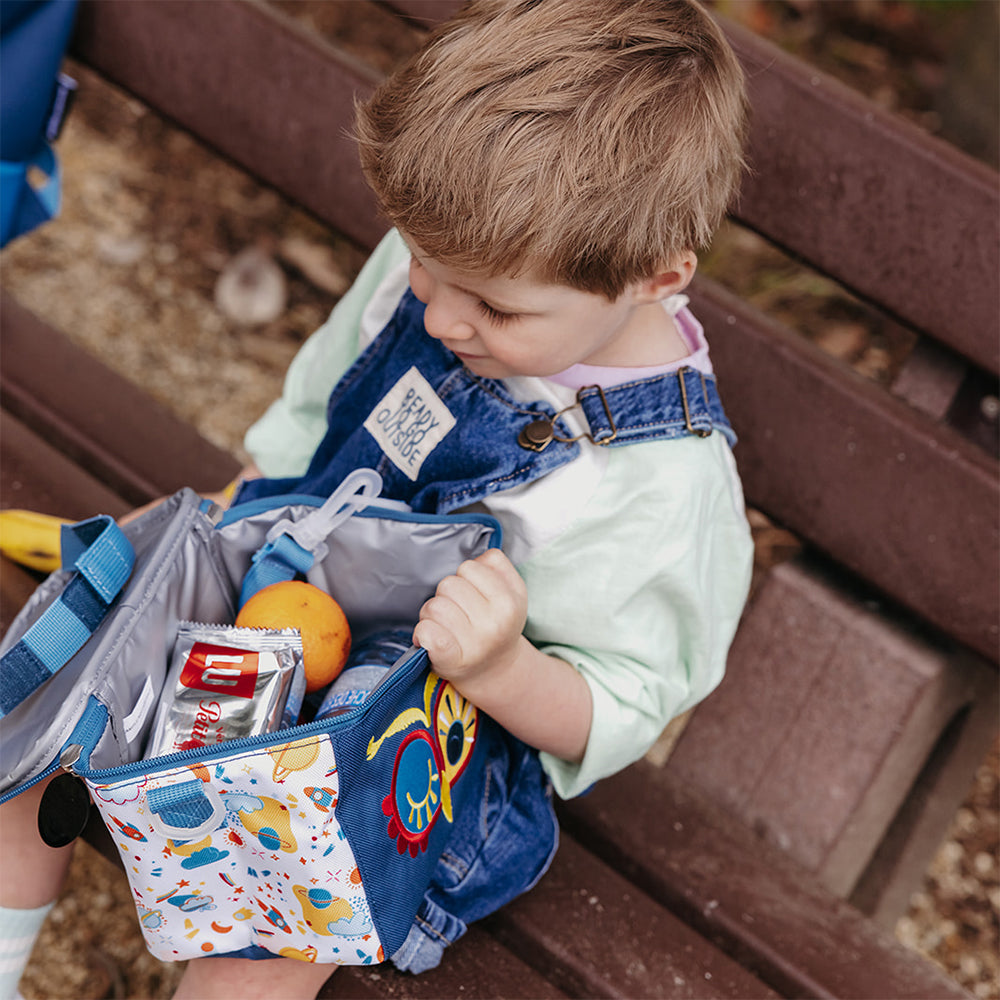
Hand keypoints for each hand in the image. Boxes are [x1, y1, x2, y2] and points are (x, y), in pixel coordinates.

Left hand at [413, 548, 526, 691]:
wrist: (495, 671)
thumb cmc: (497, 625)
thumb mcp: (513, 593)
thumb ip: (498, 565)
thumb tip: (476, 558)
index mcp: (510, 603)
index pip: (470, 567)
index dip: (466, 577)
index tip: (473, 595)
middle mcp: (494, 624)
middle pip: (448, 584)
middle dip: (448, 595)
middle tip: (458, 613)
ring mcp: (473, 644)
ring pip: (434, 605)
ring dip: (433, 614)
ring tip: (446, 627)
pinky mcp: (450, 659)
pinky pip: (426, 631)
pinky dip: (422, 632)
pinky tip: (430, 638)